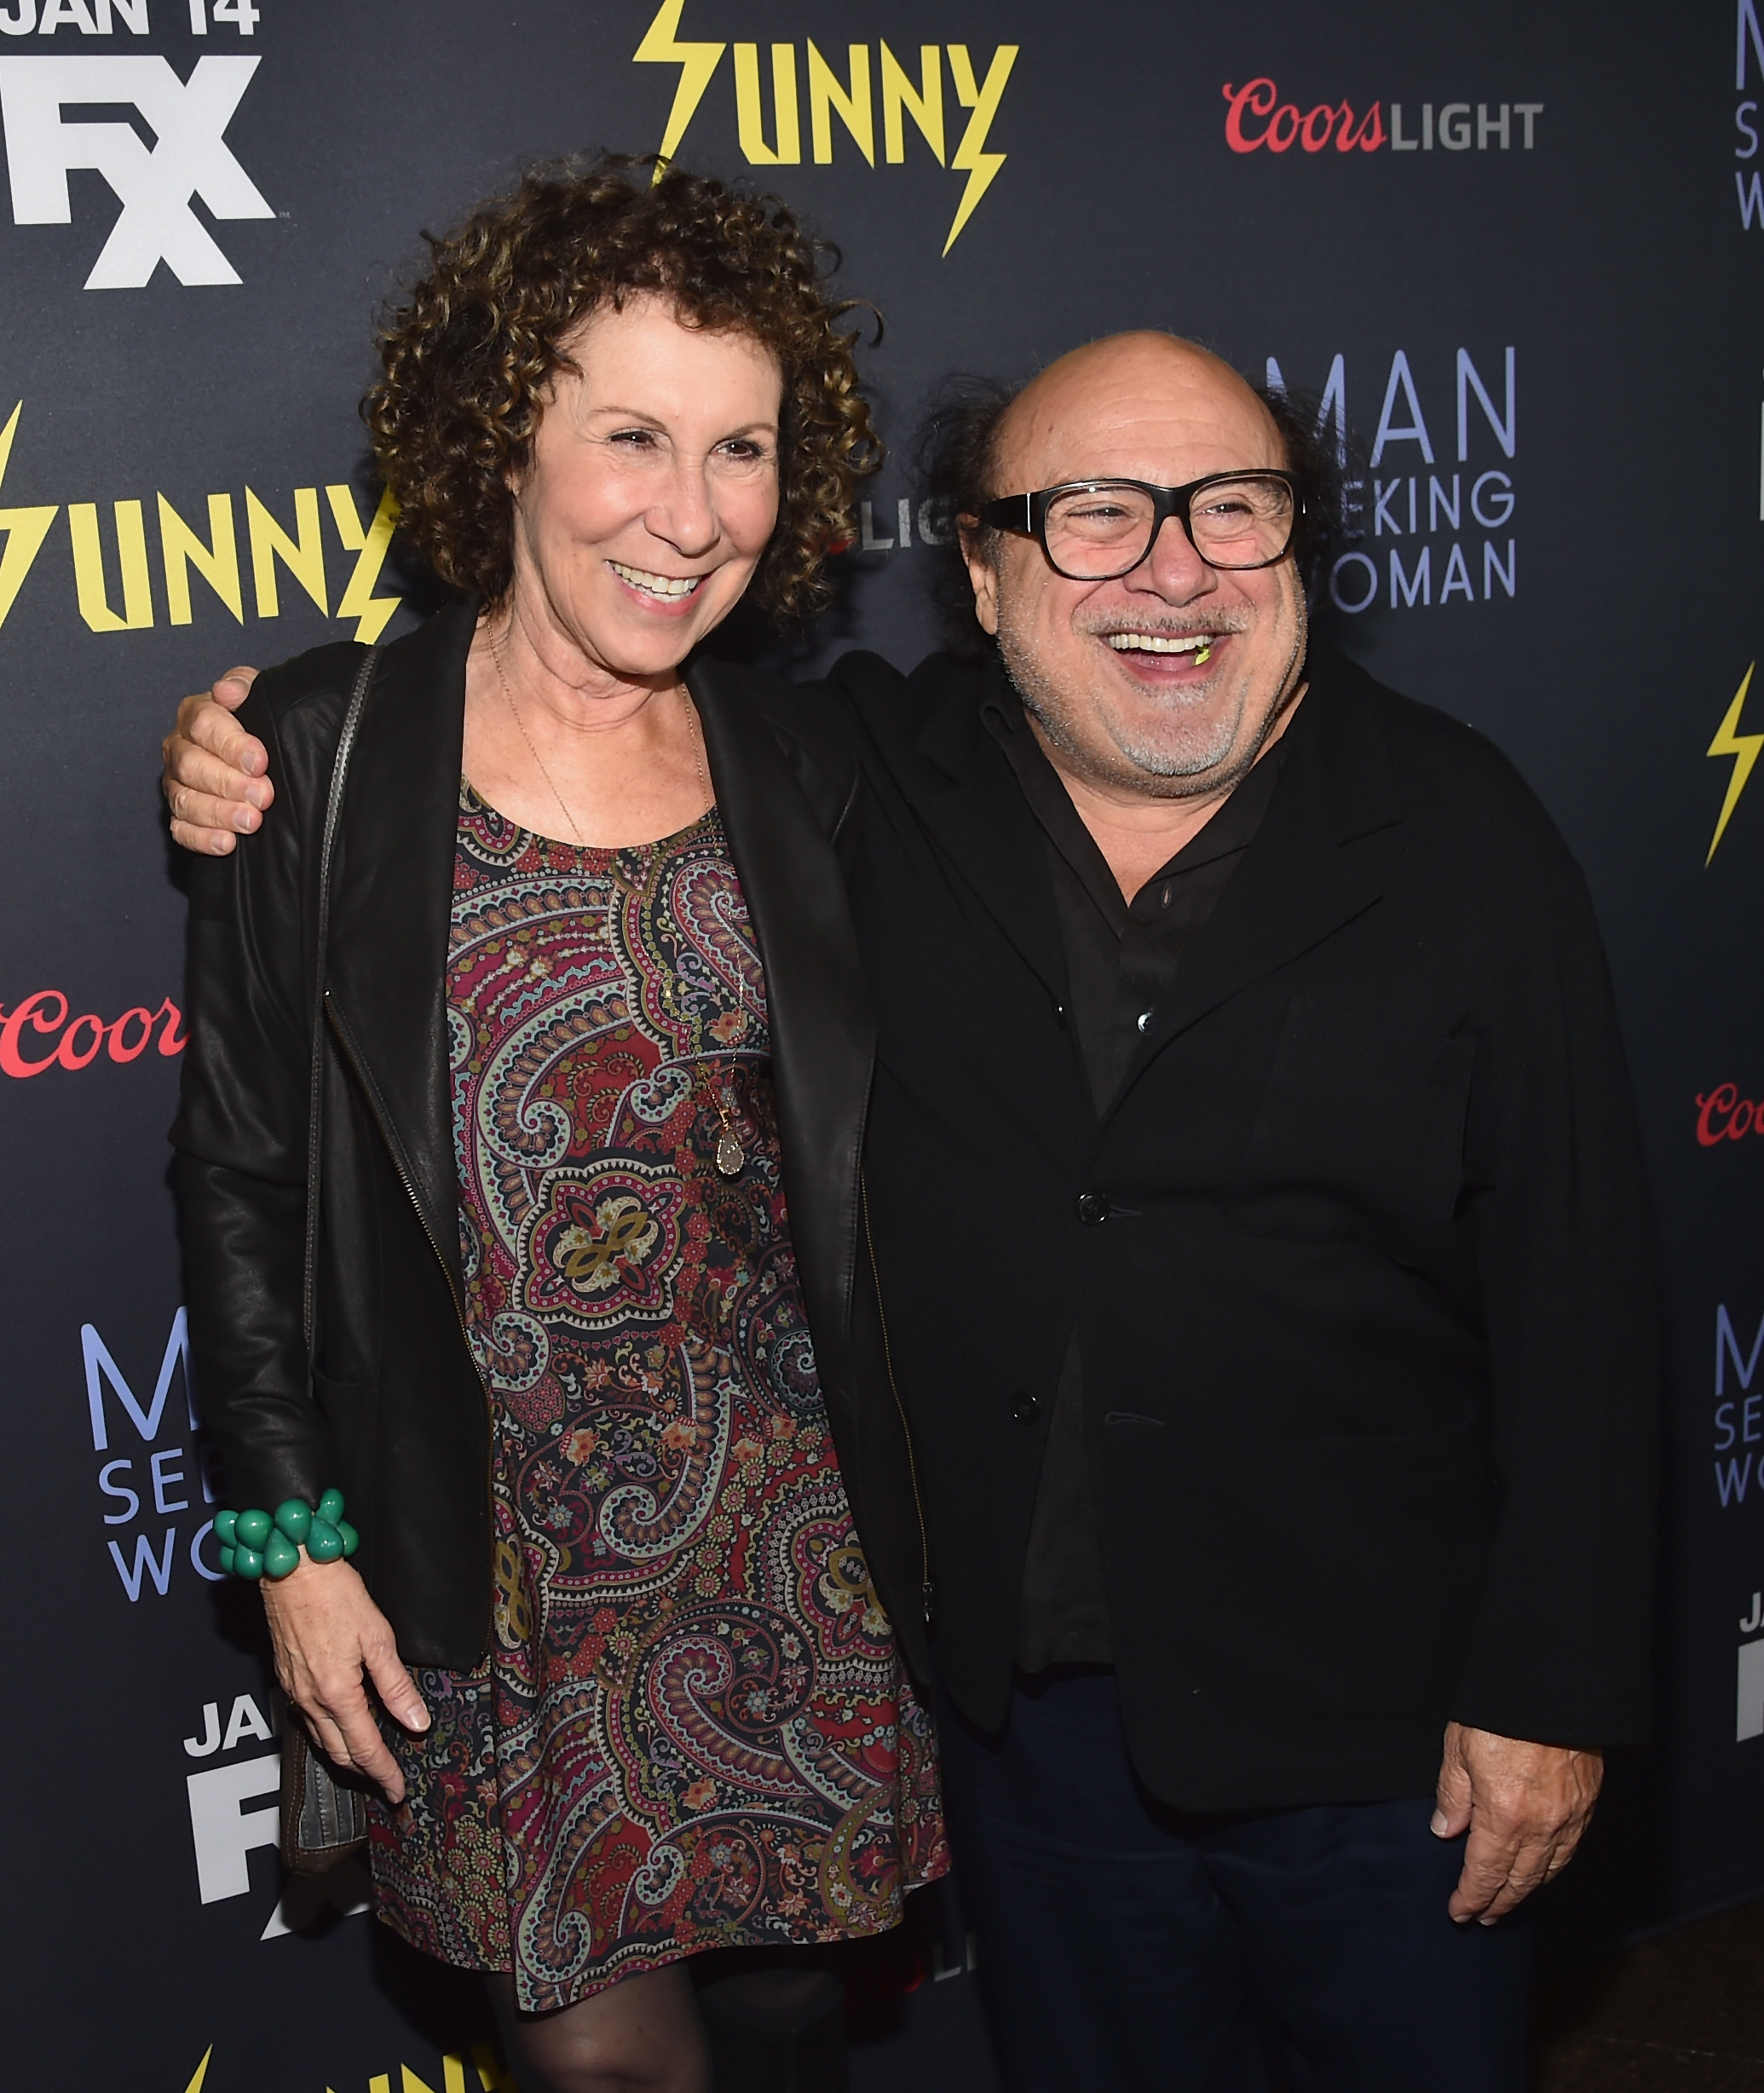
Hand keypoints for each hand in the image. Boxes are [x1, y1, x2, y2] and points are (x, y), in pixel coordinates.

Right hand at [162, 666, 269, 855]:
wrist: (264, 756)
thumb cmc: (260, 722)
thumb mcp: (260, 695)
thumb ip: (244, 686)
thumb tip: (228, 690)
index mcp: (196, 714)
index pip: (203, 724)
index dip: (231, 744)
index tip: (259, 761)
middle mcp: (180, 748)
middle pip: (191, 766)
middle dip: (228, 783)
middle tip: (263, 796)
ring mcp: (177, 783)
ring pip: (184, 800)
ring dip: (219, 813)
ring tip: (251, 822)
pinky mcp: (181, 815)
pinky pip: (181, 830)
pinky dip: (202, 838)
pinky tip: (227, 843)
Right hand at [261, 1554, 429, 1803]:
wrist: (292, 1568)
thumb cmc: (335, 1593)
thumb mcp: (378, 1637)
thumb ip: (396, 1685)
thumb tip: (416, 1722)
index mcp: (337, 1693)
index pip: (365, 1748)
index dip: (384, 1773)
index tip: (398, 1790)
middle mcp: (310, 1699)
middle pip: (339, 1752)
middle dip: (365, 1771)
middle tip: (387, 1781)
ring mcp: (294, 1690)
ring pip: (320, 1739)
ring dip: (345, 1754)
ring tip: (368, 1760)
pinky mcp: (285, 1677)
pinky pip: (307, 1719)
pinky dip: (327, 1732)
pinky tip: (340, 1725)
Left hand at [1433, 1720, 1602, 1923]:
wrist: (1552, 1687)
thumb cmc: (1499, 1713)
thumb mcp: (1458, 1750)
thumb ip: (1453, 1796)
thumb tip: (1446, 1830)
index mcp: (1503, 1816)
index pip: (1485, 1873)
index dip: (1471, 1897)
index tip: (1460, 1912)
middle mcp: (1540, 1826)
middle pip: (1519, 1881)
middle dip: (1499, 1903)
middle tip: (1483, 1917)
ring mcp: (1569, 1818)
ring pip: (1548, 1870)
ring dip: (1527, 1890)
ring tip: (1509, 1900)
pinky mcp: (1587, 1804)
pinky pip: (1570, 1849)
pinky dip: (1553, 1867)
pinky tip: (1543, 1870)